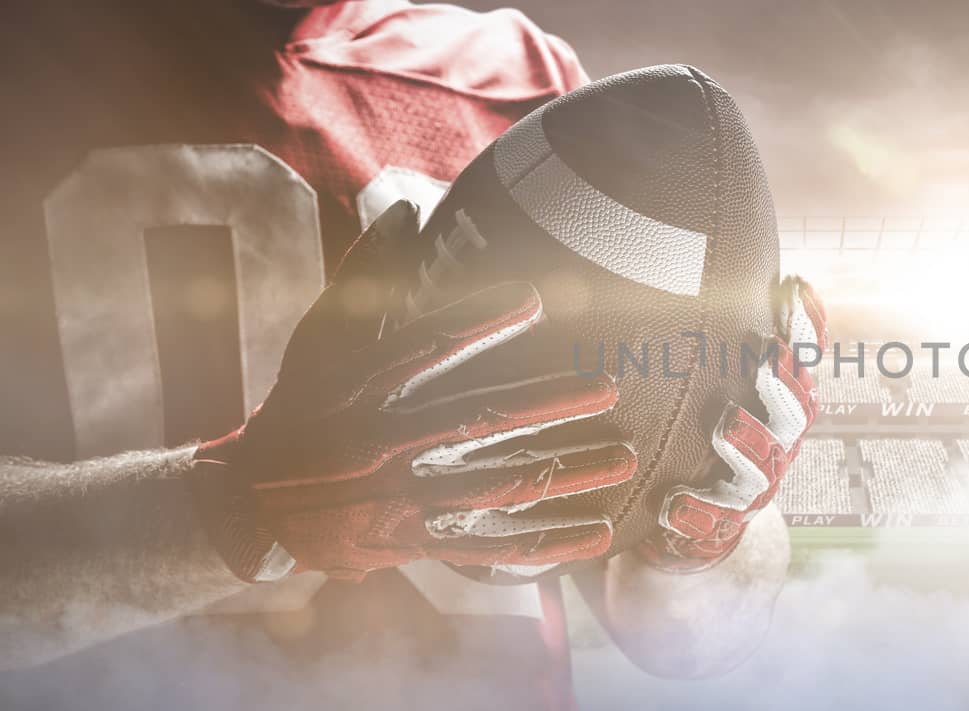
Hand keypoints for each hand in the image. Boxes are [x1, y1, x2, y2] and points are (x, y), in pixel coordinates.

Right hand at [190, 201, 635, 581]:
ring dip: (564, 473)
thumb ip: (366, 275)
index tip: (534, 298)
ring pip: (494, 487)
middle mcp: (380, 443)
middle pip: (472, 421)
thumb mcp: (321, 337)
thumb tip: (407, 206)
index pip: (424, 348)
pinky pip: (489, 548)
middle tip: (607, 387)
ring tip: (623, 456)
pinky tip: (598, 532)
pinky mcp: (413, 542)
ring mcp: (399, 499)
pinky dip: (548, 543)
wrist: (254, 502)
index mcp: (360, 387)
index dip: (477, 320)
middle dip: (544, 404)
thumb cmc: (304, 403)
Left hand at [639, 277, 826, 572]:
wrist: (690, 520)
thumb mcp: (704, 378)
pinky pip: (714, 523)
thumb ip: (706, 331)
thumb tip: (670, 242)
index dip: (805, 323)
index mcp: (782, 400)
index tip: (792, 284)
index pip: (805, 355)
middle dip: (785, 383)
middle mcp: (778, 441)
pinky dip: (697, 513)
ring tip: (726, 422)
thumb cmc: (698, 431)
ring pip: (764, 467)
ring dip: (749, 444)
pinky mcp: (720, 526)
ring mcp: (754, 486)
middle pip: (798, 412)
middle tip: (767, 355)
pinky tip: (674, 503)